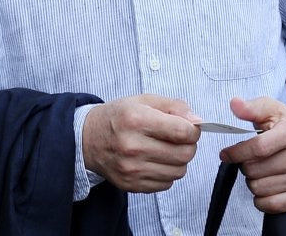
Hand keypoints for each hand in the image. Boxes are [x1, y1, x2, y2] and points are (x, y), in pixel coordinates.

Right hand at [83, 94, 201, 192]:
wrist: (87, 140)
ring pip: (178, 171)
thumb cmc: (119, 117)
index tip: (189, 127)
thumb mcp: (145, 101)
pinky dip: (168, 173)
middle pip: (184, 154)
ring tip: (167, 149)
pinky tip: (157, 161)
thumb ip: (175, 107)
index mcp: (137, 120)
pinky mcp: (131, 185)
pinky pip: (166, 184)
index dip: (193, 129)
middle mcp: (133, 146)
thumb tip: (198, 121)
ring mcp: (131, 169)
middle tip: (180, 138)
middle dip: (189, 145)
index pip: (183, 131)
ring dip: (179, 160)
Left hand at [218, 96, 285, 212]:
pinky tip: (265, 184)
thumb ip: (252, 107)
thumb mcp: (272, 109)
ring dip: (252, 180)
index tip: (226, 153)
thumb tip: (234, 104)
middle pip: (255, 170)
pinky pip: (270, 205)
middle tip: (251, 158)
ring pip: (259, 188)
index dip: (237, 152)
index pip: (258, 148)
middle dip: (245, 164)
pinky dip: (261, 198)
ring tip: (260, 169)